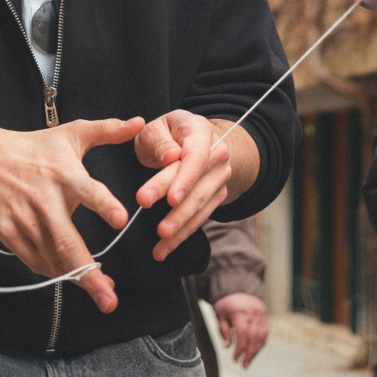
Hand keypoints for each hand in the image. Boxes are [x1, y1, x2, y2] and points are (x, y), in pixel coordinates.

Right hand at [0, 117, 144, 313]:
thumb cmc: (38, 147)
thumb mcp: (73, 134)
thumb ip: (108, 131)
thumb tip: (140, 122)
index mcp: (65, 174)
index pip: (87, 190)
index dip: (103, 204)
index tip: (121, 219)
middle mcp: (45, 199)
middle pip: (68, 242)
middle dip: (89, 273)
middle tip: (110, 297)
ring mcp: (25, 219)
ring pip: (53, 258)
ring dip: (76, 277)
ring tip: (100, 290)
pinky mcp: (10, 233)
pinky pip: (35, 261)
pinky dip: (53, 271)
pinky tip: (70, 275)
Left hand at [134, 110, 239, 261]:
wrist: (194, 139)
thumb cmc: (168, 133)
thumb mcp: (156, 127)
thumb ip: (159, 140)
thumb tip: (170, 157)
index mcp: (201, 132)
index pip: (196, 157)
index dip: (185, 179)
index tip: (170, 199)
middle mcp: (218, 155)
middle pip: (198, 187)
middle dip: (179, 211)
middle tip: (160, 229)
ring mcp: (220, 177)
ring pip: (201, 206)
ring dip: (181, 227)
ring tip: (161, 243)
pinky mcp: (216, 196)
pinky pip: (200, 218)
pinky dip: (182, 235)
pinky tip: (164, 249)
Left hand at [214, 293, 268, 367]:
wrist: (239, 288)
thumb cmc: (227, 304)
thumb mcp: (220, 314)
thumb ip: (223, 330)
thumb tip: (227, 346)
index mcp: (240, 313)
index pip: (243, 334)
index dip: (240, 349)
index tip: (235, 359)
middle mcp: (253, 314)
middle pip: (253, 338)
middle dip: (248, 354)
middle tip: (243, 365)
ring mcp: (261, 316)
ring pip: (261, 337)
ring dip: (255, 352)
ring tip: (248, 363)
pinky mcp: (265, 318)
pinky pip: (265, 334)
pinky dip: (260, 345)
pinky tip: (254, 353)